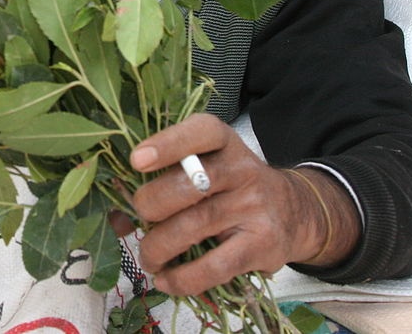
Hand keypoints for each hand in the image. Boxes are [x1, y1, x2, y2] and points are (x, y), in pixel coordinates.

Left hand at [126, 114, 360, 295]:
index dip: (167, 145)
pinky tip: (166, 279)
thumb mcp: (205, 167)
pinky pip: (214, 266)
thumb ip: (164, 180)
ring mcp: (254, 207)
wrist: (295, 211)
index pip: (200, 133)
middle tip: (139, 218)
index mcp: (223, 141)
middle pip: (187, 185)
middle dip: (150, 206)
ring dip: (158, 247)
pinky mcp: (262, 246)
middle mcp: (241, 169)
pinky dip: (182, 278)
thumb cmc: (230, 186)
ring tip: (148, 257)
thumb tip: (116, 219)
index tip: (137, 161)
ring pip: (193, 227)